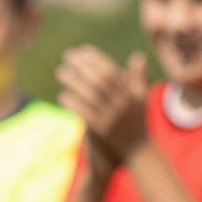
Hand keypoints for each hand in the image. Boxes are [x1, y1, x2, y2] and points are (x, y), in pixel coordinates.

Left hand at [58, 48, 148, 162]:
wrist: (140, 152)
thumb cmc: (138, 123)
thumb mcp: (141, 99)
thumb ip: (138, 78)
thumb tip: (138, 55)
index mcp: (132, 93)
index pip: (112, 71)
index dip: (96, 59)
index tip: (82, 50)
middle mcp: (123, 103)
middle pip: (100, 80)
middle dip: (82, 66)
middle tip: (67, 57)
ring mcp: (112, 117)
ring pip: (90, 95)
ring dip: (74, 82)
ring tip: (60, 71)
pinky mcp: (102, 131)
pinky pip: (85, 113)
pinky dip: (73, 103)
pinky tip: (61, 96)